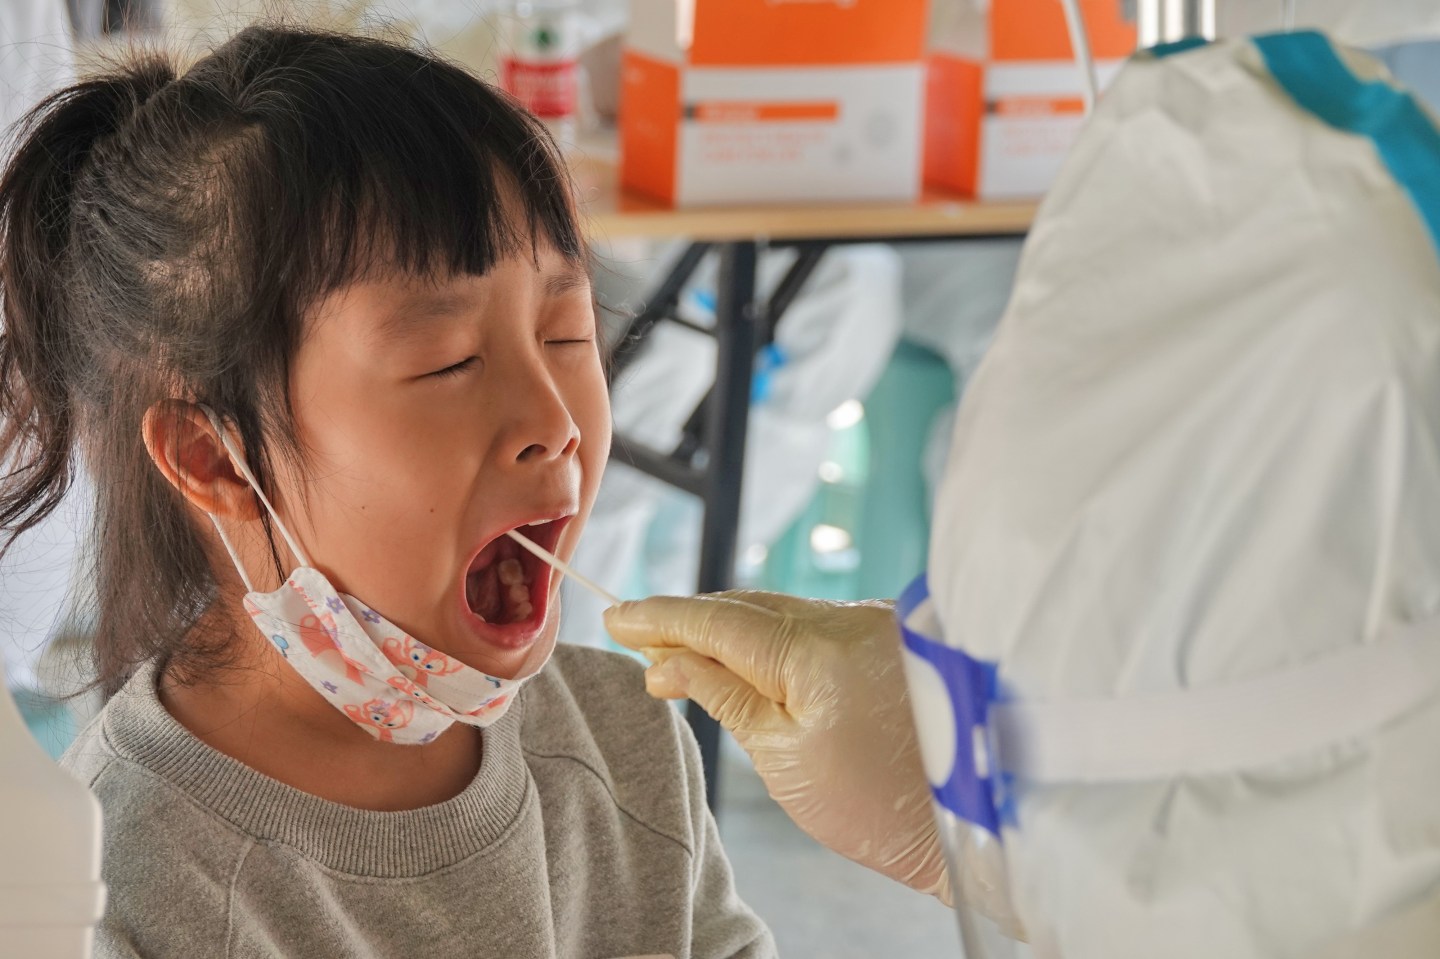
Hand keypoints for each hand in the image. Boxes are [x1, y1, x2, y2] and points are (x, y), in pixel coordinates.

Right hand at [603, 591, 950, 903]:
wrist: (970, 816)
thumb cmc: (881, 802)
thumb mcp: (782, 757)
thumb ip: (724, 695)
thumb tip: (671, 660)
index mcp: (812, 647)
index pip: (716, 618)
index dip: (660, 618)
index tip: (616, 618)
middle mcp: (844, 619)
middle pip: (745, 607)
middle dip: (687, 625)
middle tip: (639, 647)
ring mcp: (870, 623)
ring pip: (778, 613)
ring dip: (727, 632)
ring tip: (681, 662)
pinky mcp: (886, 639)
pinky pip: (810, 624)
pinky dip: (769, 638)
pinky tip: (745, 660)